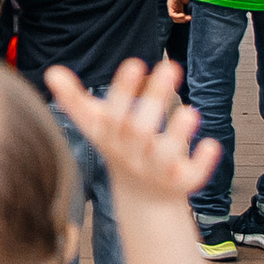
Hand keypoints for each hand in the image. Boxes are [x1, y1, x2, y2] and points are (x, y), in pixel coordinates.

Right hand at [45, 59, 218, 206]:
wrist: (143, 199)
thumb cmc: (120, 149)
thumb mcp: (96, 127)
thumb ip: (74, 100)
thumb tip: (52, 72)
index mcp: (111, 137)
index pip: (113, 114)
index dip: (123, 90)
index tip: (135, 63)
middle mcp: (132, 154)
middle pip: (140, 129)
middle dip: (154, 99)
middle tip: (170, 66)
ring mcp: (157, 170)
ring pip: (165, 154)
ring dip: (177, 134)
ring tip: (190, 111)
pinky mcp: (181, 182)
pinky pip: (192, 176)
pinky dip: (201, 162)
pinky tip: (211, 144)